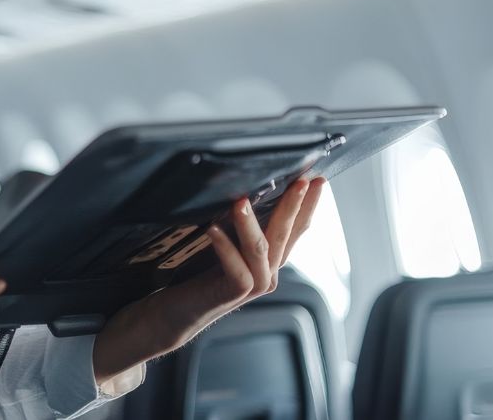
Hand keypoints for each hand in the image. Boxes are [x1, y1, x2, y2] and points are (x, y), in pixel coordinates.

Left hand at [91, 177, 326, 383]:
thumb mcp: (223, 243)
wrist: (173, 313)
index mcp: (268, 258)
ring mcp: (252, 286)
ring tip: (241, 200)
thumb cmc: (195, 275)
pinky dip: (225, 248)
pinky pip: (237, 271)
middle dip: (294, 206)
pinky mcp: (232, 294)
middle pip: (285, 235)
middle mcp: (267, 272)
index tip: (319, 180)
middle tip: (301, 181)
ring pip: (262, 250)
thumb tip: (244, 187)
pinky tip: (213, 229)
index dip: (308, 205)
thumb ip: (238, 224)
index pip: (295, 228)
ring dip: (251, 223)